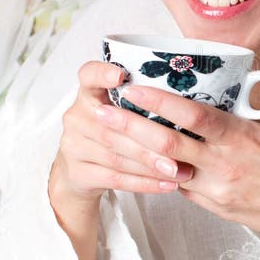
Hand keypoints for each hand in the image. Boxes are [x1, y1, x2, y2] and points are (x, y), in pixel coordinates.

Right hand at [52, 61, 192, 204]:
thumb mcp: (123, 112)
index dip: (102, 74)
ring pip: (117, 156)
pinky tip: (166, 185)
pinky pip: (115, 178)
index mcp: (89, 93)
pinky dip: (144, 183)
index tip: (121, 75)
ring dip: (152, 165)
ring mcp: (72, 145)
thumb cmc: (115, 133)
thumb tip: (187, 100)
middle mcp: (76, 116)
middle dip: (150, 141)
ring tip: (180, 171)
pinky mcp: (77, 172)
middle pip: (113, 127)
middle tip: (181, 150)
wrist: (84, 171)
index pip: (88, 75)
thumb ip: (142, 103)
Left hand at [96, 84, 259, 254]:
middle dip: (129, 127)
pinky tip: (153, 163)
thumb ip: (241, 122)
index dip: (158, 101)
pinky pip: (184, 188)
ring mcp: (219, 191)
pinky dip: (167, 173)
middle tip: (103, 112)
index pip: (192, 116)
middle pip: (167, 144)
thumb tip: (216, 108)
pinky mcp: (219, 209)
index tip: (133, 87)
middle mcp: (225, 166)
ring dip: (138, 153)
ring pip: (168, 169)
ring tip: (113, 137)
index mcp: (243, 138)